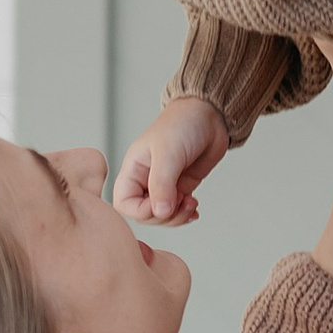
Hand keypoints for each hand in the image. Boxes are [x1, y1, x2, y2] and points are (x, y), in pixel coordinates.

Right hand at [115, 94, 226, 226]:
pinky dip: (186, 214)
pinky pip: (178, 211)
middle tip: (182, 202)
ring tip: (191, 203)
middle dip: (164, 216)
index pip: (123, 204)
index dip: (140, 212)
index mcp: (133, 170)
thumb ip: (162, 184)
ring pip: (162, 216)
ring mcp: (164, 185)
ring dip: (177, 216)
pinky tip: (194, 208)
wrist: (209, 116)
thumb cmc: (182, 124)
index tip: (161, 205)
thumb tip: (160, 213)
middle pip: (144, 215)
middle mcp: (145, 180)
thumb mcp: (168, 153)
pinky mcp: (181, 188)